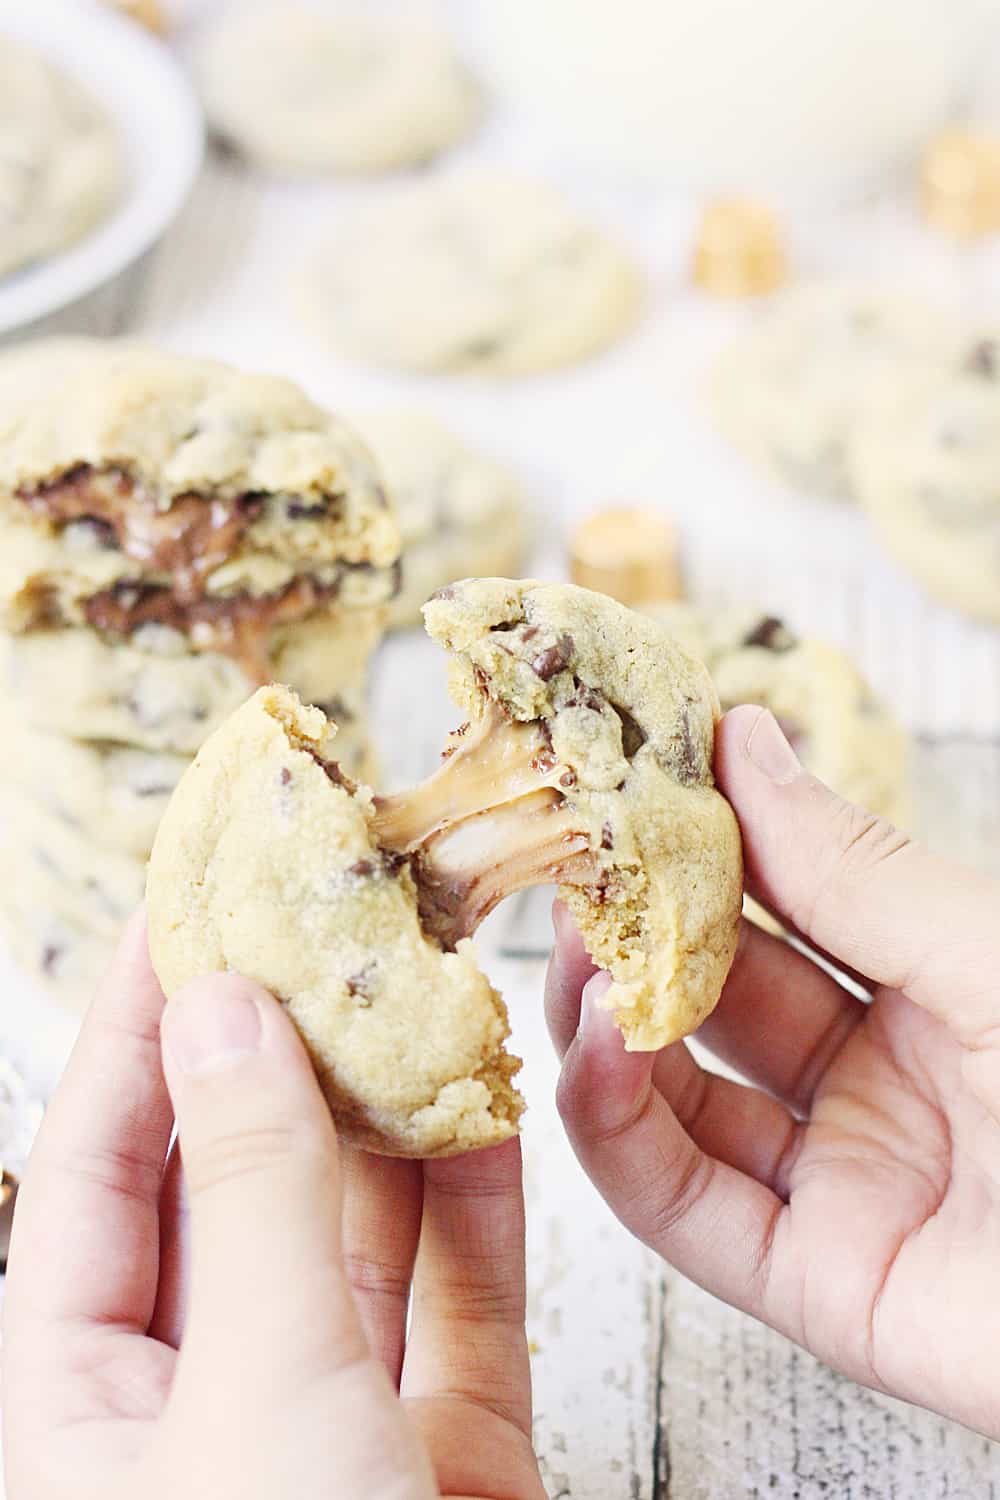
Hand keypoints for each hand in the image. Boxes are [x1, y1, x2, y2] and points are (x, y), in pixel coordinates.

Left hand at [3, 913, 543, 1499]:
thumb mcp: (259, 1388)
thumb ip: (254, 1193)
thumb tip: (225, 1019)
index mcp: (86, 1408)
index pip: (94, 1176)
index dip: (133, 1039)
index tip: (179, 923)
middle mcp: (206, 1405)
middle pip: (232, 1189)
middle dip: (279, 1060)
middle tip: (314, 937)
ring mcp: (333, 1424)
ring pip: (356, 1234)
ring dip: (392, 1117)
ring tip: (415, 992)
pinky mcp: (450, 1446)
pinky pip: (461, 1294)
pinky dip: (479, 1202)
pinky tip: (490, 1103)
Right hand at [546, 704, 999, 1438]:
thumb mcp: (991, 959)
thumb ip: (856, 872)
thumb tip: (743, 744)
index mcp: (934, 989)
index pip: (785, 903)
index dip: (705, 845)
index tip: (632, 786)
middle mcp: (877, 1082)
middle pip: (717, 999)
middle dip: (637, 934)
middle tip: (573, 870)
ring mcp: (844, 1184)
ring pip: (680, 1103)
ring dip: (609, 1027)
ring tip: (573, 955)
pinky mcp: (817, 1286)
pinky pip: (690, 1209)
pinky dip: (620, 1134)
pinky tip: (599, 1057)